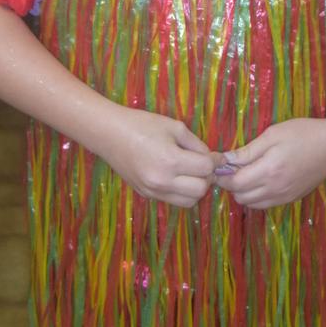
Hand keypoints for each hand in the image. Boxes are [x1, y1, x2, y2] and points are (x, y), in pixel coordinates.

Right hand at [102, 107, 218, 208]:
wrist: (109, 134)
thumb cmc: (142, 124)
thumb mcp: (174, 126)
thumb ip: (196, 144)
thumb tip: (211, 158)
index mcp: (170, 160)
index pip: (206, 169)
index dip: (215, 161)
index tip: (215, 155)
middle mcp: (162, 181)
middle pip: (201, 190)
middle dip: (207, 177)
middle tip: (203, 164)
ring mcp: (153, 191)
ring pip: (189, 202)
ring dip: (196, 188)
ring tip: (191, 173)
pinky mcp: (146, 195)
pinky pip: (173, 200)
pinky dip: (181, 192)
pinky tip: (176, 176)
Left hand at [214, 118, 325, 208]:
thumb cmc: (303, 133)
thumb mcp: (273, 134)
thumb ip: (248, 150)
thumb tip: (225, 159)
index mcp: (269, 170)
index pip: (235, 184)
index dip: (222, 176)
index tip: (219, 165)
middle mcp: (276, 189)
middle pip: (240, 197)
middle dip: (231, 184)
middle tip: (233, 167)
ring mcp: (285, 196)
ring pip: (252, 204)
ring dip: (244, 192)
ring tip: (247, 172)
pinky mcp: (292, 199)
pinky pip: (266, 204)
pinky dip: (257, 196)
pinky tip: (261, 179)